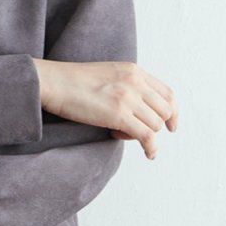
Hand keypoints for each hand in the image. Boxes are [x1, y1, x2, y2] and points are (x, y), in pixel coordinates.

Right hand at [34, 58, 178, 157]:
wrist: (53, 82)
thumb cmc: (72, 82)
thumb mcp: (107, 74)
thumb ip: (126, 85)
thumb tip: (138, 109)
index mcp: (134, 70)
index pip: (167, 93)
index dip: (172, 112)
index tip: (171, 125)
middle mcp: (135, 82)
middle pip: (165, 110)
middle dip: (158, 125)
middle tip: (139, 133)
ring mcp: (128, 97)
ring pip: (155, 124)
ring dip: (144, 135)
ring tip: (120, 132)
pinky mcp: (118, 114)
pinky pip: (147, 136)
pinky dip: (151, 148)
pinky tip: (149, 154)